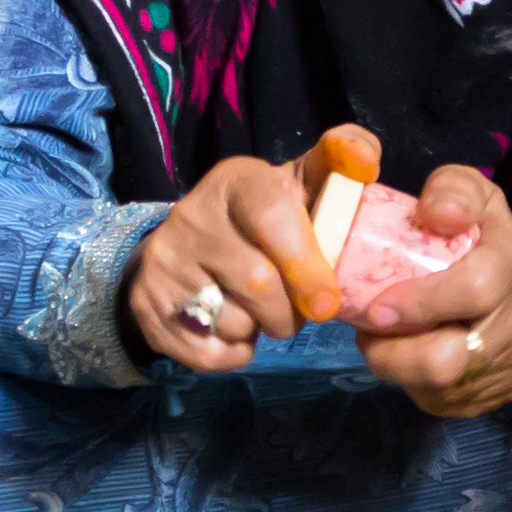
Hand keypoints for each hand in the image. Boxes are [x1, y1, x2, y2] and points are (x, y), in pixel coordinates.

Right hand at [128, 131, 357, 371]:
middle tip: (298, 308)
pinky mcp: (147, 303)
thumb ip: (341, 157)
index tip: (328, 303)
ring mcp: (163, 260)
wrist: (192, 241)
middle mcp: (191, 215)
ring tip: (260, 311)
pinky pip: (204, 352)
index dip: (305, 265)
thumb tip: (365, 161)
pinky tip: (236, 332)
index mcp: (237, 181)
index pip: (271, 218)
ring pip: (231, 321)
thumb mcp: (302, 179)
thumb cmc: (268, 214)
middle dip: (290, 310)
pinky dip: (232, 354)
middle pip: (256, 283)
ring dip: (259, 330)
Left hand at [355, 168, 511, 418]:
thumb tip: (434, 214)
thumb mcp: (476, 196)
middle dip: (393, 354)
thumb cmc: (489, 236)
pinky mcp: (504, 393)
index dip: (417, 305)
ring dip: (399, 369)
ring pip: (442, 389)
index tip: (376, 306)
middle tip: (369, 332)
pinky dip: (417, 385)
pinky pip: (448, 404)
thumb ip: (452, 191)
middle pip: (448, 361)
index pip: (471, 291)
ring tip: (385, 341)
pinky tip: (411, 358)